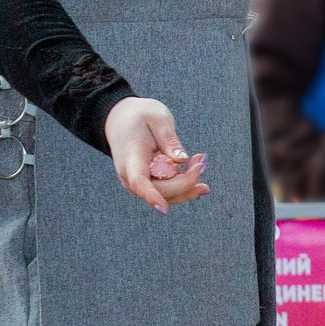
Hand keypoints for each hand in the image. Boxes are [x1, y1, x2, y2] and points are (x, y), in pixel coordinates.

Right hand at [104, 97, 208, 214]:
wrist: (122, 120)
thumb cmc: (140, 116)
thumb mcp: (157, 118)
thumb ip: (169, 139)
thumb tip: (182, 160)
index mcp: (131, 158)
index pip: (139, 181)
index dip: (151, 196)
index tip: (163, 209)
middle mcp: (131, 175)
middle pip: (162, 190)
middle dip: (186, 181)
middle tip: (202, 160)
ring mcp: (138, 183)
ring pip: (168, 195)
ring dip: (188, 182)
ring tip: (200, 160)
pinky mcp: (148, 184)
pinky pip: (168, 190)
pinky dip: (185, 182)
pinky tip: (196, 169)